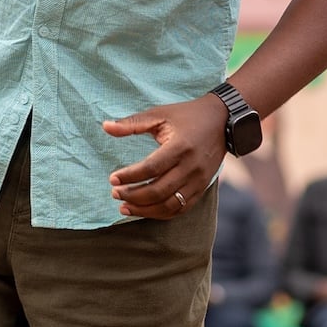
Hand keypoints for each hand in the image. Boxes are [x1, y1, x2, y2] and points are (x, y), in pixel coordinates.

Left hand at [102, 95, 226, 219]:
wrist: (222, 121)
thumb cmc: (186, 116)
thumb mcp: (160, 114)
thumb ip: (132, 123)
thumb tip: (105, 126)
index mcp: (180, 146)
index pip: (151, 168)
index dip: (130, 176)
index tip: (112, 179)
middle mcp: (191, 166)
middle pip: (159, 190)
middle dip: (133, 196)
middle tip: (115, 193)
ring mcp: (199, 180)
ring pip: (170, 204)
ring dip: (145, 210)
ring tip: (124, 207)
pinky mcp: (202, 188)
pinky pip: (181, 208)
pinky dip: (161, 213)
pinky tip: (144, 210)